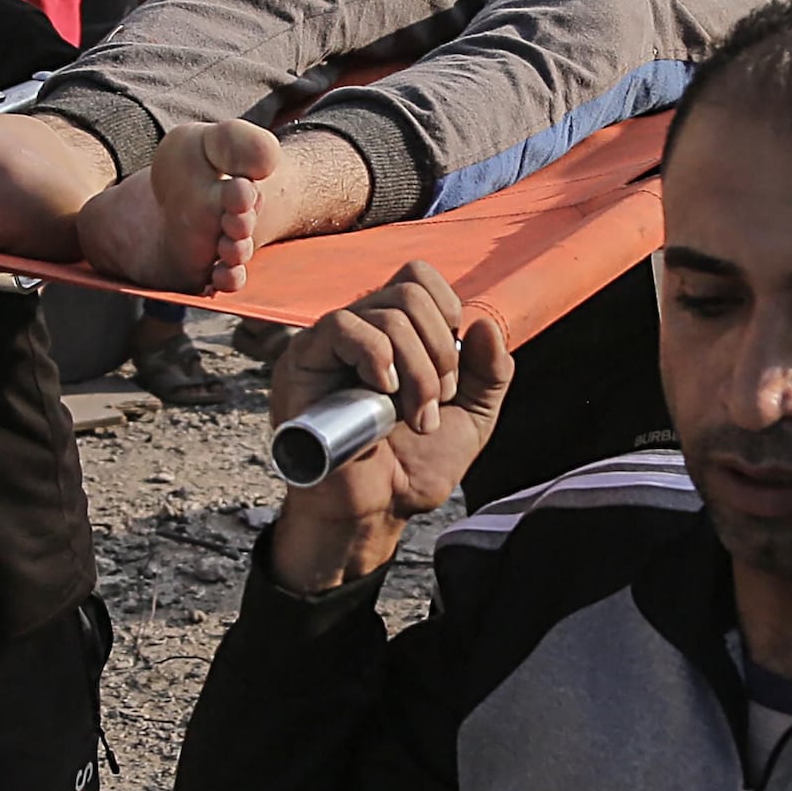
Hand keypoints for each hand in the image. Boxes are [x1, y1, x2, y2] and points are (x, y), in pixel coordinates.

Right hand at [261, 264, 512, 590]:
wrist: (375, 513)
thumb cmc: (412, 468)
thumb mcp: (471, 418)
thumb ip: (489, 373)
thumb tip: (485, 325)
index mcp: (394, 332)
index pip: (418, 277)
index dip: (447, 310)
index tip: (454, 370)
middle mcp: (359, 329)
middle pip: (409, 294)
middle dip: (440, 353)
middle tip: (436, 405)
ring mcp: (328, 344)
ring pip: (386, 314)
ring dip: (418, 372)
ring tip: (415, 419)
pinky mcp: (302, 362)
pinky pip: (342, 327)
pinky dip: (376, 356)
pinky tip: (384, 394)